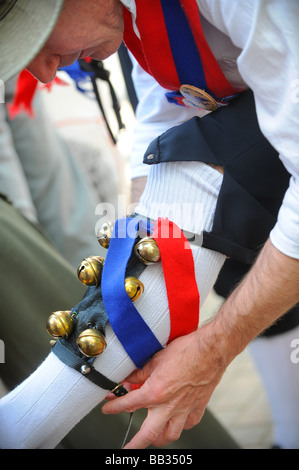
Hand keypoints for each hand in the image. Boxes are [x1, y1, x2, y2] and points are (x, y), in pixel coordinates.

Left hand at [101, 325, 226, 448]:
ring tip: (153, 438)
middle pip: (148, 435)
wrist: (211, 350)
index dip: (114, 407)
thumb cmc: (186, 350)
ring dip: (159, 439)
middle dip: (134, 445)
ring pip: (170, 435)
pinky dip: (181, 426)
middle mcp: (168, 405)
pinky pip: (188, 424)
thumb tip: (128, 379)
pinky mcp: (198, 407)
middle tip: (127, 450)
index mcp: (155, 392)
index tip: (107, 409)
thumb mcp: (155, 358)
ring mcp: (184, 409)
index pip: (128, 404)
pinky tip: (177, 422)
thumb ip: (140, 372)